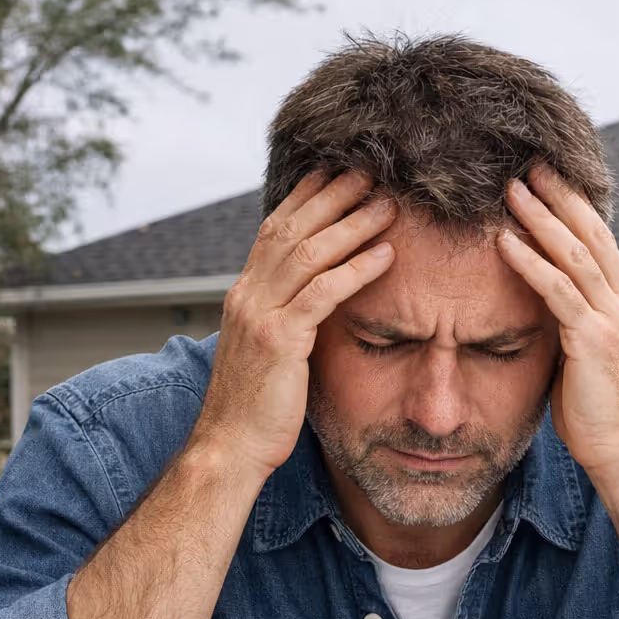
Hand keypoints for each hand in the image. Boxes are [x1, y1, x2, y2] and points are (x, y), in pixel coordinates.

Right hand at [192, 171, 397, 475]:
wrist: (230, 447)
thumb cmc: (258, 406)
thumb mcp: (271, 351)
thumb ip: (287, 317)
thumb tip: (313, 298)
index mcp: (246, 293)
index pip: (276, 228)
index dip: (308, 196)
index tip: (338, 170)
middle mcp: (247, 294)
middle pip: (293, 228)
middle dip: (332, 195)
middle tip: (370, 170)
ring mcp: (260, 315)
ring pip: (309, 253)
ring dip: (352, 224)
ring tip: (388, 203)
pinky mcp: (279, 341)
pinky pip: (322, 294)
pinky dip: (355, 270)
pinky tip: (385, 255)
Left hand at [497, 165, 618, 484]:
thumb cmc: (602, 413)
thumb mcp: (589, 357)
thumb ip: (574, 325)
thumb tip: (546, 307)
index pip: (601, 241)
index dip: (574, 207)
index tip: (548, 180)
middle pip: (591, 233)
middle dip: (559, 196)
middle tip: (529, 164)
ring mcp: (613, 319)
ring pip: (575, 253)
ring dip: (540, 217)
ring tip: (511, 188)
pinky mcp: (594, 339)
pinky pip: (558, 290)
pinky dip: (530, 262)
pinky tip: (505, 241)